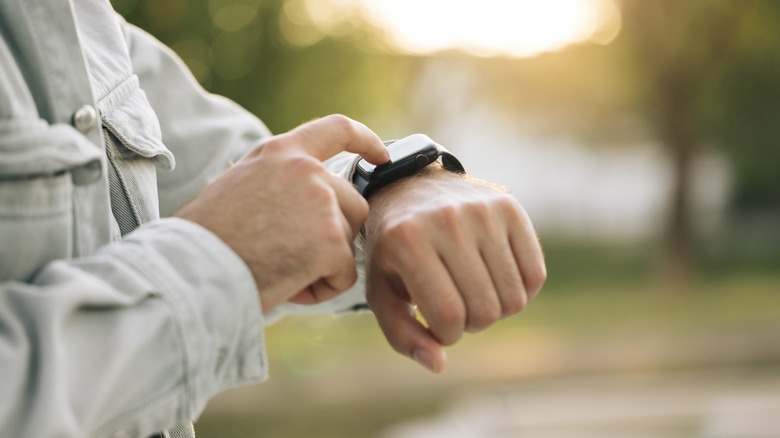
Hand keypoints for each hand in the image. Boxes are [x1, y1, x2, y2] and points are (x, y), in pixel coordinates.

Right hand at [175, 115, 388, 312]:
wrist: (190, 268)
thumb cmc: (206, 238)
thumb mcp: (240, 186)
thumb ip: (280, 182)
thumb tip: (310, 199)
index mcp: (281, 152)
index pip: (336, 130)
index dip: (367, 141)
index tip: (383, 156)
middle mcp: (307, 170)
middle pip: (352, 203)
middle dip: (334, 233)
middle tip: (291, 255)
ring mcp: (322, 203)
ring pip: (348, 240)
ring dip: (324, 262)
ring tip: (281, 271)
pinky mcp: (331, 241)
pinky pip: (344, 273)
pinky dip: (322, 287)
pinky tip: (288, 286)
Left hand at [364, 168, 545, 372]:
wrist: (412, 189)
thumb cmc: (395, 250)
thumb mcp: (383, 290)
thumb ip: (402, 335)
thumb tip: (439, 364)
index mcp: (407, 241)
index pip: (450, 317)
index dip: (447, 336)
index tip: (436, 323)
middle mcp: (447, 221)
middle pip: (485, 311)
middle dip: (471, 324)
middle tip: (456, 307)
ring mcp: (482, 211)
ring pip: (514, 298)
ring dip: (496, 310)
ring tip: (473, 293)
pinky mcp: (509, 207)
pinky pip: (535, 276)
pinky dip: (521, 291)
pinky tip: (495, 280)